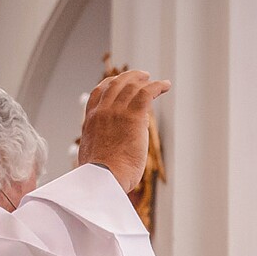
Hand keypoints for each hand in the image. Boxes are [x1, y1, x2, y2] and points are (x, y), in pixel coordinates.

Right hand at [77, 69, 168, 192]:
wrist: (103, 179)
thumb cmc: (99, 177)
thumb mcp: (92, 157)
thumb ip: (99, 147)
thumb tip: (106, 153)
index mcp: (90, 121)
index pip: (97, 93)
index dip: (109, 84)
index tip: (118, 82)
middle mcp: (102, 112)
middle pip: (115, 84)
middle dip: (129, 77)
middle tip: (141, 76)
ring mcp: (116, 112)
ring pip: (131, 86)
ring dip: (144, 80)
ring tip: (155, 81)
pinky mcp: (133, 116)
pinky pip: (147, 92)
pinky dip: (157, 86)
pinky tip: (165, 86)